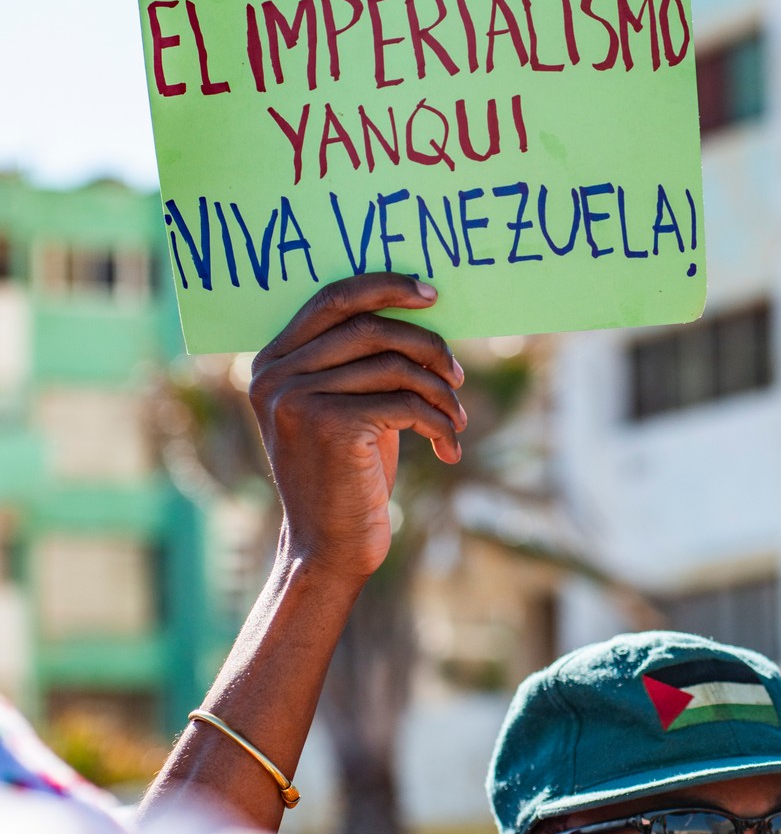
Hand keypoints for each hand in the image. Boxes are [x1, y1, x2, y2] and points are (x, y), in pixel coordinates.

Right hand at [248, 273, 466, 581]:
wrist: (329, 546)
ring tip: (455, 418)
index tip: (432, 294)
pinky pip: (405, 403)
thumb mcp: (344, 405)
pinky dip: (438, 422)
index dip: (386, 287)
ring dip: (438, 391)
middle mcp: (275, 376)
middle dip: (426, 345)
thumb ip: (359, 358)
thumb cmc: (347, 472)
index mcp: (272, 362)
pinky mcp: (330, 425)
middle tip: (456, 375)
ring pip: (394, 366)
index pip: (332, 297)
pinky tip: (448, 447)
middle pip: (371, 327)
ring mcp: (298, 399)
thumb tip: (420, 306)